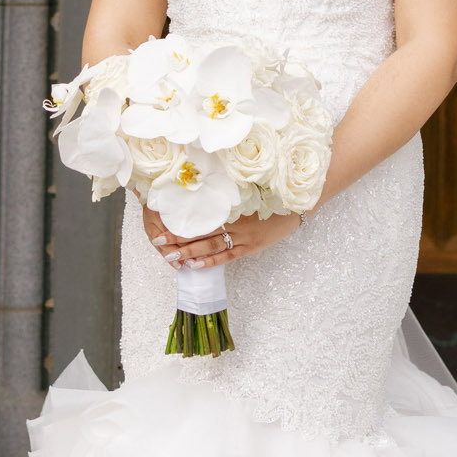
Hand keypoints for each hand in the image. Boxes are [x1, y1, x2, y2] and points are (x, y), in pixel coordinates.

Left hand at [142, 203, 299, 269]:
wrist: (298, 204)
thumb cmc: (273, 194)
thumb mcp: (249, 190)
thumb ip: (228, 193)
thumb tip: (205, 191)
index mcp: (231, 205)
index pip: (200, 214)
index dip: (182, 218)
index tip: (162, 218)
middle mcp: (234, 221)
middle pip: (201, 230)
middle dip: (178, 236)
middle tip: (157, 240)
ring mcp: (243, 236)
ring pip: (211, 245)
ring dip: (190, 251)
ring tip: (171, 256)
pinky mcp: (251, 247)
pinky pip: (227, 256)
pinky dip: (211, 261)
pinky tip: (195, 265)